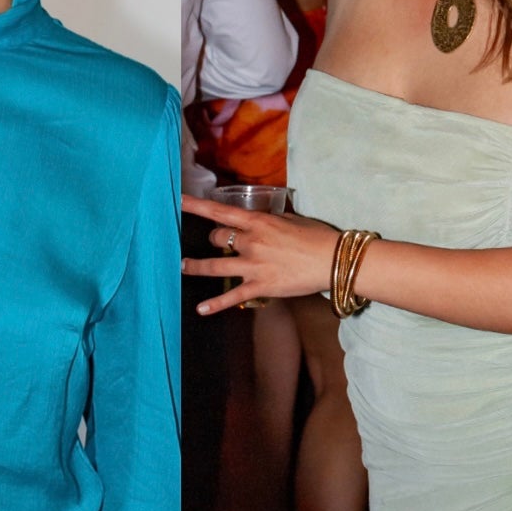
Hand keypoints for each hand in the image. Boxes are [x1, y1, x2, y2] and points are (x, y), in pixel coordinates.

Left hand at [179, 195, 339, 315]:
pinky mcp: (260, 287)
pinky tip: (200, 309)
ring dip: (196, 266)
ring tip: (183, 266)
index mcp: (258, 222)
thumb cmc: (316, 237)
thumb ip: (268, 221)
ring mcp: (253, 266)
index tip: (178, 201)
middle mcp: (251, 242)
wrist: (334, 260)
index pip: (220, 212)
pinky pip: (232, 296)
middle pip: (217, 238)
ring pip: (215, 266)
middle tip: (218, 241)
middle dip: (214, 238)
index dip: (196, 206)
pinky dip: (215, 304)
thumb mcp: (290, 219)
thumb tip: (256, 222)